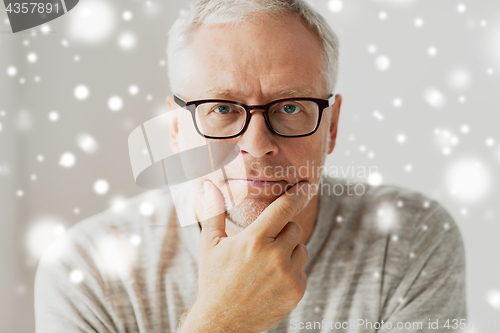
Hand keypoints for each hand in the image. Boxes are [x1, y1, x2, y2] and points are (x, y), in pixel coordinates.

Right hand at [180, 180, 311, 332]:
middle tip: (264, 244)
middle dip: (282, 231)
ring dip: (289, 251)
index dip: (297, 194)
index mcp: (254, 240)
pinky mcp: (296, 291)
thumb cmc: (214, 280)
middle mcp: (274, 256)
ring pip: (301, 248)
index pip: (284, 208)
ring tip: (266, 264)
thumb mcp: (209, 244)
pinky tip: (271, 280)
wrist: (222, 322)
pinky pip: (302, 269)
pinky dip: (291, 271)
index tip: (306, 185)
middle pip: (294, 227)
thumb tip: (208, 185)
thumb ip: (213, 211)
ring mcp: (287, 275)